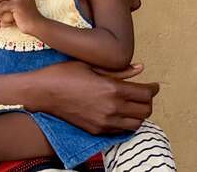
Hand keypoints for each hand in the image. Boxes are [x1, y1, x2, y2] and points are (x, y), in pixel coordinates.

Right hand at [34, 61, 158, 133]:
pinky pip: (121, 130)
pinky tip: (120, 112)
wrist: (42, 93)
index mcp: (112, 88)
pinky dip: (126, 123)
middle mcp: (111, 108)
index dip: (153, 88)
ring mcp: (104, 122)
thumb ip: (119, 70)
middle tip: (145, 93)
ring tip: (134, 104)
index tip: (154, 85)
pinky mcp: (96, 130)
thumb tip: (140, 68)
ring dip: (139, 114)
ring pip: (136, 124)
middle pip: (145, 110)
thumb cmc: (65, 74)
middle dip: (148, 101)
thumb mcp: (92, 65)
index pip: (145, 93)